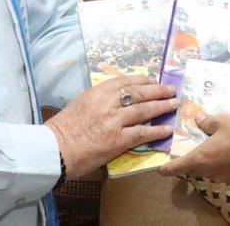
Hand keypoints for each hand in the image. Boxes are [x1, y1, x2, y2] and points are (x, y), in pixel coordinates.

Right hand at [45, 75, 177, 178]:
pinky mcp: (117, 140)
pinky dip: (157, 130)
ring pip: (145, 110)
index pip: (126, 81)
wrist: (55, 149)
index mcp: (98, 92)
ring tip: (174, 104)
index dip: (143, 80)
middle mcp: (108, 103)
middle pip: (140, 92)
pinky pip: (142, 132)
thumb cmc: (64, 128)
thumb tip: (119, 100)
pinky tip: (167, 129)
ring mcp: (114, 121)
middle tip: (171, 90)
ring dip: (162, 106)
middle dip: (158, 90)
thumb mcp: (82, 103)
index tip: (153, 81)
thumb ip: (100, 100)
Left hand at [159, 112, 229, 183]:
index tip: (160, 168)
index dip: (166, 169)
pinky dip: (220, 165)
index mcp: (200, 158)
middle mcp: (208, 171)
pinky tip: (227, 154)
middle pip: (191, 169)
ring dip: (206, 162)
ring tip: (212, 148)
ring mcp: (221, 177)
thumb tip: (196, 118)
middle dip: (189, 161)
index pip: (175, 169)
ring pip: (207, 171)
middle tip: (191, 148)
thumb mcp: (220, 121)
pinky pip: (221, 173)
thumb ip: (205, 121)